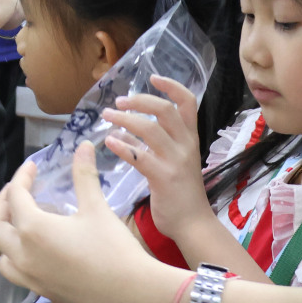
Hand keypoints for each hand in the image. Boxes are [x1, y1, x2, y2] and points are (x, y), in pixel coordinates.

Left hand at [0, 144, 188, 302]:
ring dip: (6, 237)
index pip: (15, 197)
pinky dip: (18, 259)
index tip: (32, 166)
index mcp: (33, 230)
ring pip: (2, 256)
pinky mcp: (43, 293)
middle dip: (3, 204)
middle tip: (18, 191)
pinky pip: (17, 274)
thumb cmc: (113, 248)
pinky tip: (39, 251)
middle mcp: (24, 256)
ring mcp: (31, 278)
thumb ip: (84, 176)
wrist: (131, 293)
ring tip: (22, 223)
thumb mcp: (96, 208)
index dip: (22, 177)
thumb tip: (83, 146)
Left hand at [103, 76, 213, 244]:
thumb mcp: (174, 163)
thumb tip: (126, 132)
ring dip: (125, 119)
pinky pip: (140, 156)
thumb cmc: (182, 194)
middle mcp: (186, 145)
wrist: (193, 225)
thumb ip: (153, 146)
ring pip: (150, 129)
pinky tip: (109, 141)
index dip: (171, 86)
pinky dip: (122, 146)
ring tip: (107, 117)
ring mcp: (176, 161)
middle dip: (140, 100)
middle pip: (165, 110)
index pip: (188, 102)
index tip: (153, 77)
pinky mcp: (164, 178)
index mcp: (190, 139)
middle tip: (119, 101)